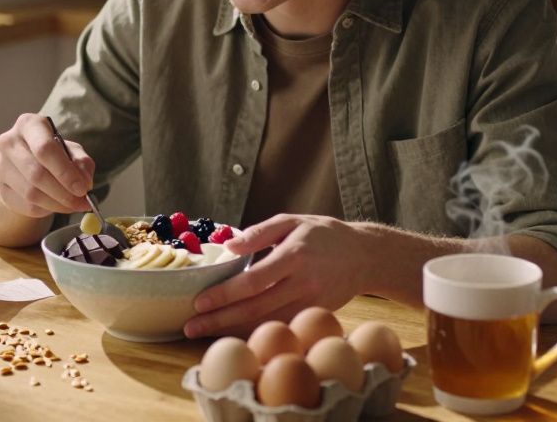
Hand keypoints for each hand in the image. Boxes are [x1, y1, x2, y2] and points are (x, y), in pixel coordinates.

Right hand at [0, 113, 94, 218]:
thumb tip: (85, 184)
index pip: (45, 149)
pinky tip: (57, 205)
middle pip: (36, 174)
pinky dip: (47, 209)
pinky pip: (26, 205)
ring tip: (73, 204)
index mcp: (29, 125)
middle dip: (63, 192)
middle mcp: (9, 142)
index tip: (82, 189)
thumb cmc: (53, 152)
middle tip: (82, 202)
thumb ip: (81, 163)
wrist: (26, 162)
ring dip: (57, 204)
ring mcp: (1, 166)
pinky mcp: (1, 188)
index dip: (65, 172)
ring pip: (31, 193)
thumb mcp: (71, 150)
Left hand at [184, 214, 373, 337]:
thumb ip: (259, 232)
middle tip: (191, 327)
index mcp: (293, 256)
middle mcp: (303, 283)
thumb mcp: (292, 221)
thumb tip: (228, 246)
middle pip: (256, 308)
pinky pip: (283, 327)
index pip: (253, 281)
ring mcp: (312, 303)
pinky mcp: (317, 315)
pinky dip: (257, 333)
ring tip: (205, 334)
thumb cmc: (323, 234)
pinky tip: (234, 334)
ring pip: (268, 323)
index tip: (199, 302)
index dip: (225, 295)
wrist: (365, 255)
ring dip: (234, 331)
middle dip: (220, 320)